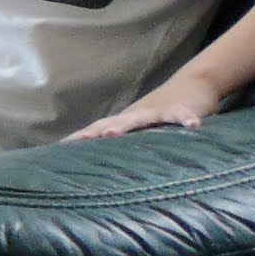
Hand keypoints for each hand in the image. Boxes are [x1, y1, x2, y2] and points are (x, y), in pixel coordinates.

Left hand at [69, 74, 223, 139]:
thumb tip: (105, 170)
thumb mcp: (142, 130)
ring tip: (112, 134)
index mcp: (124, 123)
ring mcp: (155, 110)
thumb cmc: (162, 115)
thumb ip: (126, 146)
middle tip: (80, 141)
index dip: (80, 139)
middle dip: (94, 132)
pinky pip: (180, 114)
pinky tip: (192, 126)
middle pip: (111, 123)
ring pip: (139, 117)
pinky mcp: (180, 108)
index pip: (97, 130)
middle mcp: (135, 115)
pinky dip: (185, 119)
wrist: (193, 85)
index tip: (61, 150)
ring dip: (125, 125)